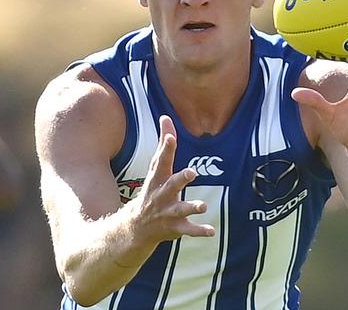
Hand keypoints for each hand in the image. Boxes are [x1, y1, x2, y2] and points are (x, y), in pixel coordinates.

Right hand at [130, 115, 214, 244]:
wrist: (136, 227)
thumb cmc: (152, 189)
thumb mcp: (156, 167)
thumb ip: (164, 144)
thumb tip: (166, 117)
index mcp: (158, 178)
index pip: (162, 160)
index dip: (166, 148)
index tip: (171, 136)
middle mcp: (162, 194)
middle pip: (171, 185)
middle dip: (181, 179)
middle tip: (192, 172)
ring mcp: (168, 212)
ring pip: (180, 209)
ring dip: (191, 207)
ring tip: (203, 205)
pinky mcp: (176, 227)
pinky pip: (188, 230)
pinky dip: (199, 231)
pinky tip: (211, 231)